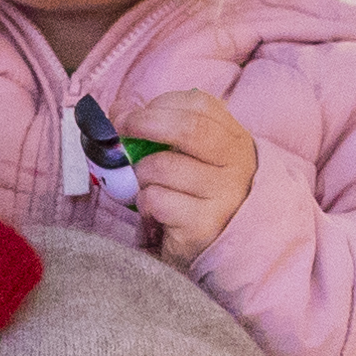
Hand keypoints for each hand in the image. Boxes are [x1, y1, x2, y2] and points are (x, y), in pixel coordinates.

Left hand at [129, 90, 260, 259]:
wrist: (221, 251)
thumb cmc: (196, 196)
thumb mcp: (189, 157)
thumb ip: (160, 128)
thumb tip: (119, 109)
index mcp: (235, 141)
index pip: (200, 105)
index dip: (161, 104)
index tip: (135, 113)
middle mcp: (236, 166)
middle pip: (188, 129)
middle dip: (145, 122)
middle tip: (121, 128)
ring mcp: (223, 197)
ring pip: (162, 167)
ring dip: (140, 174)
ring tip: (148, 185)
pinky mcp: (204, 227)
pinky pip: (156, 199)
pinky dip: (144, 202)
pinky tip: (155, 211)